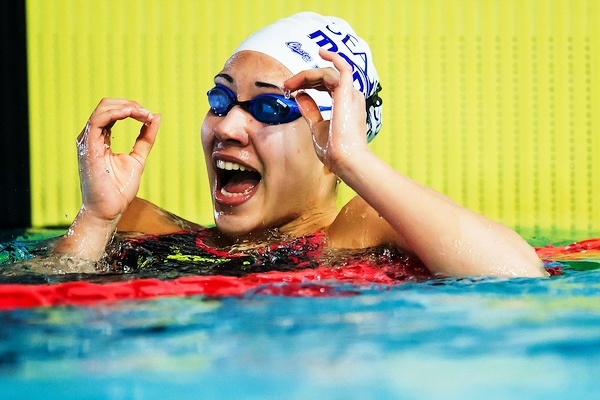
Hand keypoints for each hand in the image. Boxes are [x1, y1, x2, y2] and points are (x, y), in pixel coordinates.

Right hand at [75, 98, 160, 223]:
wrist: (110, 209)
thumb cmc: (120, 189)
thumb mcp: (138, 158)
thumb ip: (146, 138)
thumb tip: (155, 117)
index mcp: (100, 139)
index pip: (113, 113)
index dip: (132, 109)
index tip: (149, 116)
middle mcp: (91, 137)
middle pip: (107, 106)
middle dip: (130, 105)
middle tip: (147, 114)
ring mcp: (87, 140)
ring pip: (102, 108)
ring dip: (126, 107)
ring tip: (143, 114)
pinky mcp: (88, 146)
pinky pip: (98, 120)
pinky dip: (116, 113)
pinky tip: (131, 114)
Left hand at [283, 49, 368, 172]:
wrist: (346, 160)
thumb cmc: (335, 151)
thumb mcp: (317, 128)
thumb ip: (310, 111)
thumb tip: (300, 96)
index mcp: (346, 106)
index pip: (327, 86)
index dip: (308, 84)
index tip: (290, 90)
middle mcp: (351, 98)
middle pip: (325, 78)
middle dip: (304, 79)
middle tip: (286, 85)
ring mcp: (351, 94)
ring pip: (327, 73)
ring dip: (307, 75)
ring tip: (290, 83)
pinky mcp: (348, 93)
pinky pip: (342, 68)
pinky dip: (333, 58)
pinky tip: (321, 52)